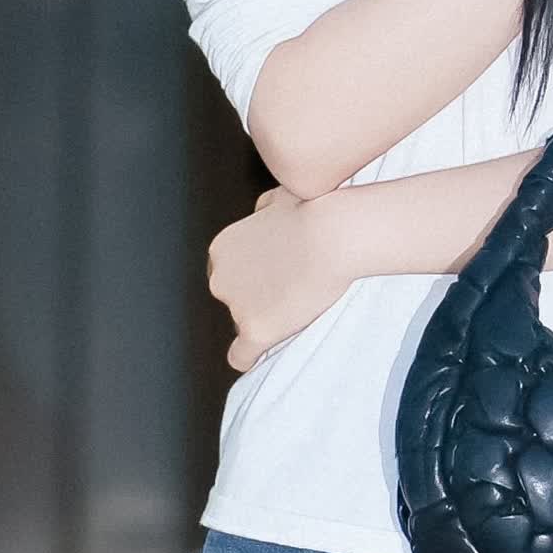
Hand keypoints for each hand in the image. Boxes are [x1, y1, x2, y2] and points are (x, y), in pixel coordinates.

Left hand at [206, 184, 359, 372]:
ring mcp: (236, 306)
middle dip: (258, 298)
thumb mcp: (280, 196)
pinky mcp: (254, 330)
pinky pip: (240, 356)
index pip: (228, 274)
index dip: (256, 276)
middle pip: (233, 300)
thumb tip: (261, 212)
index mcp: (222, 248)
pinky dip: (250, 356)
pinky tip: (264, 354)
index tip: (280, 276)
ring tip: (297, 310)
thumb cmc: (314, 209)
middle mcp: (220, 278)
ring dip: (264, 320)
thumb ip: (263, 209)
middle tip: (293, 292)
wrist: (333, 234)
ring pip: (243, 325)